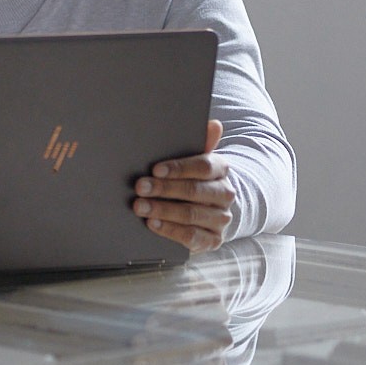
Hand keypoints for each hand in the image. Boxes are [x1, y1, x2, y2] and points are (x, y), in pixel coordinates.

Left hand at [135, 119, 234, 252]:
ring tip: (140, 206)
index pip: (204, 166)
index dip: (178, 168)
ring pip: (191, 214)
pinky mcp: (214, 240)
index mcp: (221, 170)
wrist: (209, 208)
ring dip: (163, 210)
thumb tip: (213, 124)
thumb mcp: (193, 158)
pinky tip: (152, 224)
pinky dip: (170, 230)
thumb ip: (200, 142)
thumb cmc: (192, 178)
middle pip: (194, 191)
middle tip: (139, 187)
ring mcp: (221, 218)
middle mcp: (225, 194)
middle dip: (164, 189)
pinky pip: (192, 237)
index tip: (155, 169)